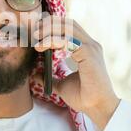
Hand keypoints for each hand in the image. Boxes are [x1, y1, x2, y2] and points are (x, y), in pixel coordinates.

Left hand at [32, 16, 120, 130]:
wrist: (97, 108)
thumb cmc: (84, 97)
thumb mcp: (62, 85)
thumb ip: (50, 78)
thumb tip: (35, 75)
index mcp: (85, 49)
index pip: (69, 27)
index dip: (51, 25)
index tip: (35, 33)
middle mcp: (90, 44)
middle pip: (67, 22)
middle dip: (48, 23)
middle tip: (33, 32)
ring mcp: (91, 47)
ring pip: (67, 27)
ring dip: (48, 30)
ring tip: (35, 38)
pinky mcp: (89, 53)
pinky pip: (69, 39)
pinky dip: (53, 40)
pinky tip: (42, 46)